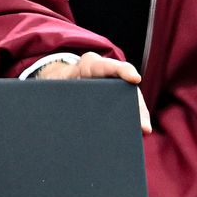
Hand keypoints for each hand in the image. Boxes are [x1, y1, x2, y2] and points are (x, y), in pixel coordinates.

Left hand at [34, 52, 152, 133]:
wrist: (58, 81)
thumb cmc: (56, 83)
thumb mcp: (53, 84)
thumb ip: (55, 91)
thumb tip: (53, 111)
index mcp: (88, 65)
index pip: (106, 65)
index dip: (122, 71)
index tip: (135, 79)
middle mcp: (104, 72)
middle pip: (125, 86)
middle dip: (136, 103)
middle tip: (143, 123)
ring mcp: (111, 84)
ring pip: (129, 97)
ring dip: (139, 114)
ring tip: (143, 130)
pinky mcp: (113, 96)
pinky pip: (126, 105)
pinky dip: (133, 118)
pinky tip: (140, 131)